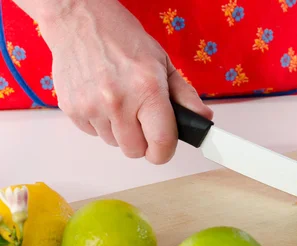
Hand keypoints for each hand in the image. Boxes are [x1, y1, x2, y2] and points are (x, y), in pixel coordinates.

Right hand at [34, 0, 212, 163]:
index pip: (160, 143)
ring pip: (114, 144)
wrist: (80, 21)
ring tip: (121, 103)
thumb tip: (203, 118)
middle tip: (143, 120)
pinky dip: (101, 124)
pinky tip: (103, 100)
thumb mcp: (163, 63)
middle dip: (143, 141)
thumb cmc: (123, 39)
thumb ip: (185, 96)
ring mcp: (91, 107)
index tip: (165, 148)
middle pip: (135, 151)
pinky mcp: (72, 109)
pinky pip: (93, 134)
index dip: (165, 151)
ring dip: (121, 132)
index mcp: (147, 90)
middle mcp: (118, 102)